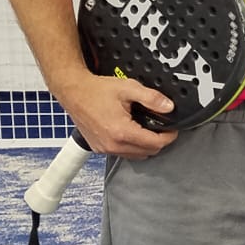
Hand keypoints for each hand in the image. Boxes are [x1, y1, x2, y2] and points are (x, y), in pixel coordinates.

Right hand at [53, 70, 175, 158]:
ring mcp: (104, 148)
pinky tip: (131, 132)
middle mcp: (112, 144)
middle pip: (148, 152)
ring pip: (136, 155)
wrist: (73, 92)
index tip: (172, 129)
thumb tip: (168, 107)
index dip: (168, 136)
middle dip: (158, 141)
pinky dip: (131, 147)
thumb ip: (151, 98)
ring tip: (146, 129)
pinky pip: (122, 153)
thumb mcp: (128, 88)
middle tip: (160, 127)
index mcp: (121, 132)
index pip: (155, 144)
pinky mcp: (99, 148)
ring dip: (145, 146)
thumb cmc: (96, 90)